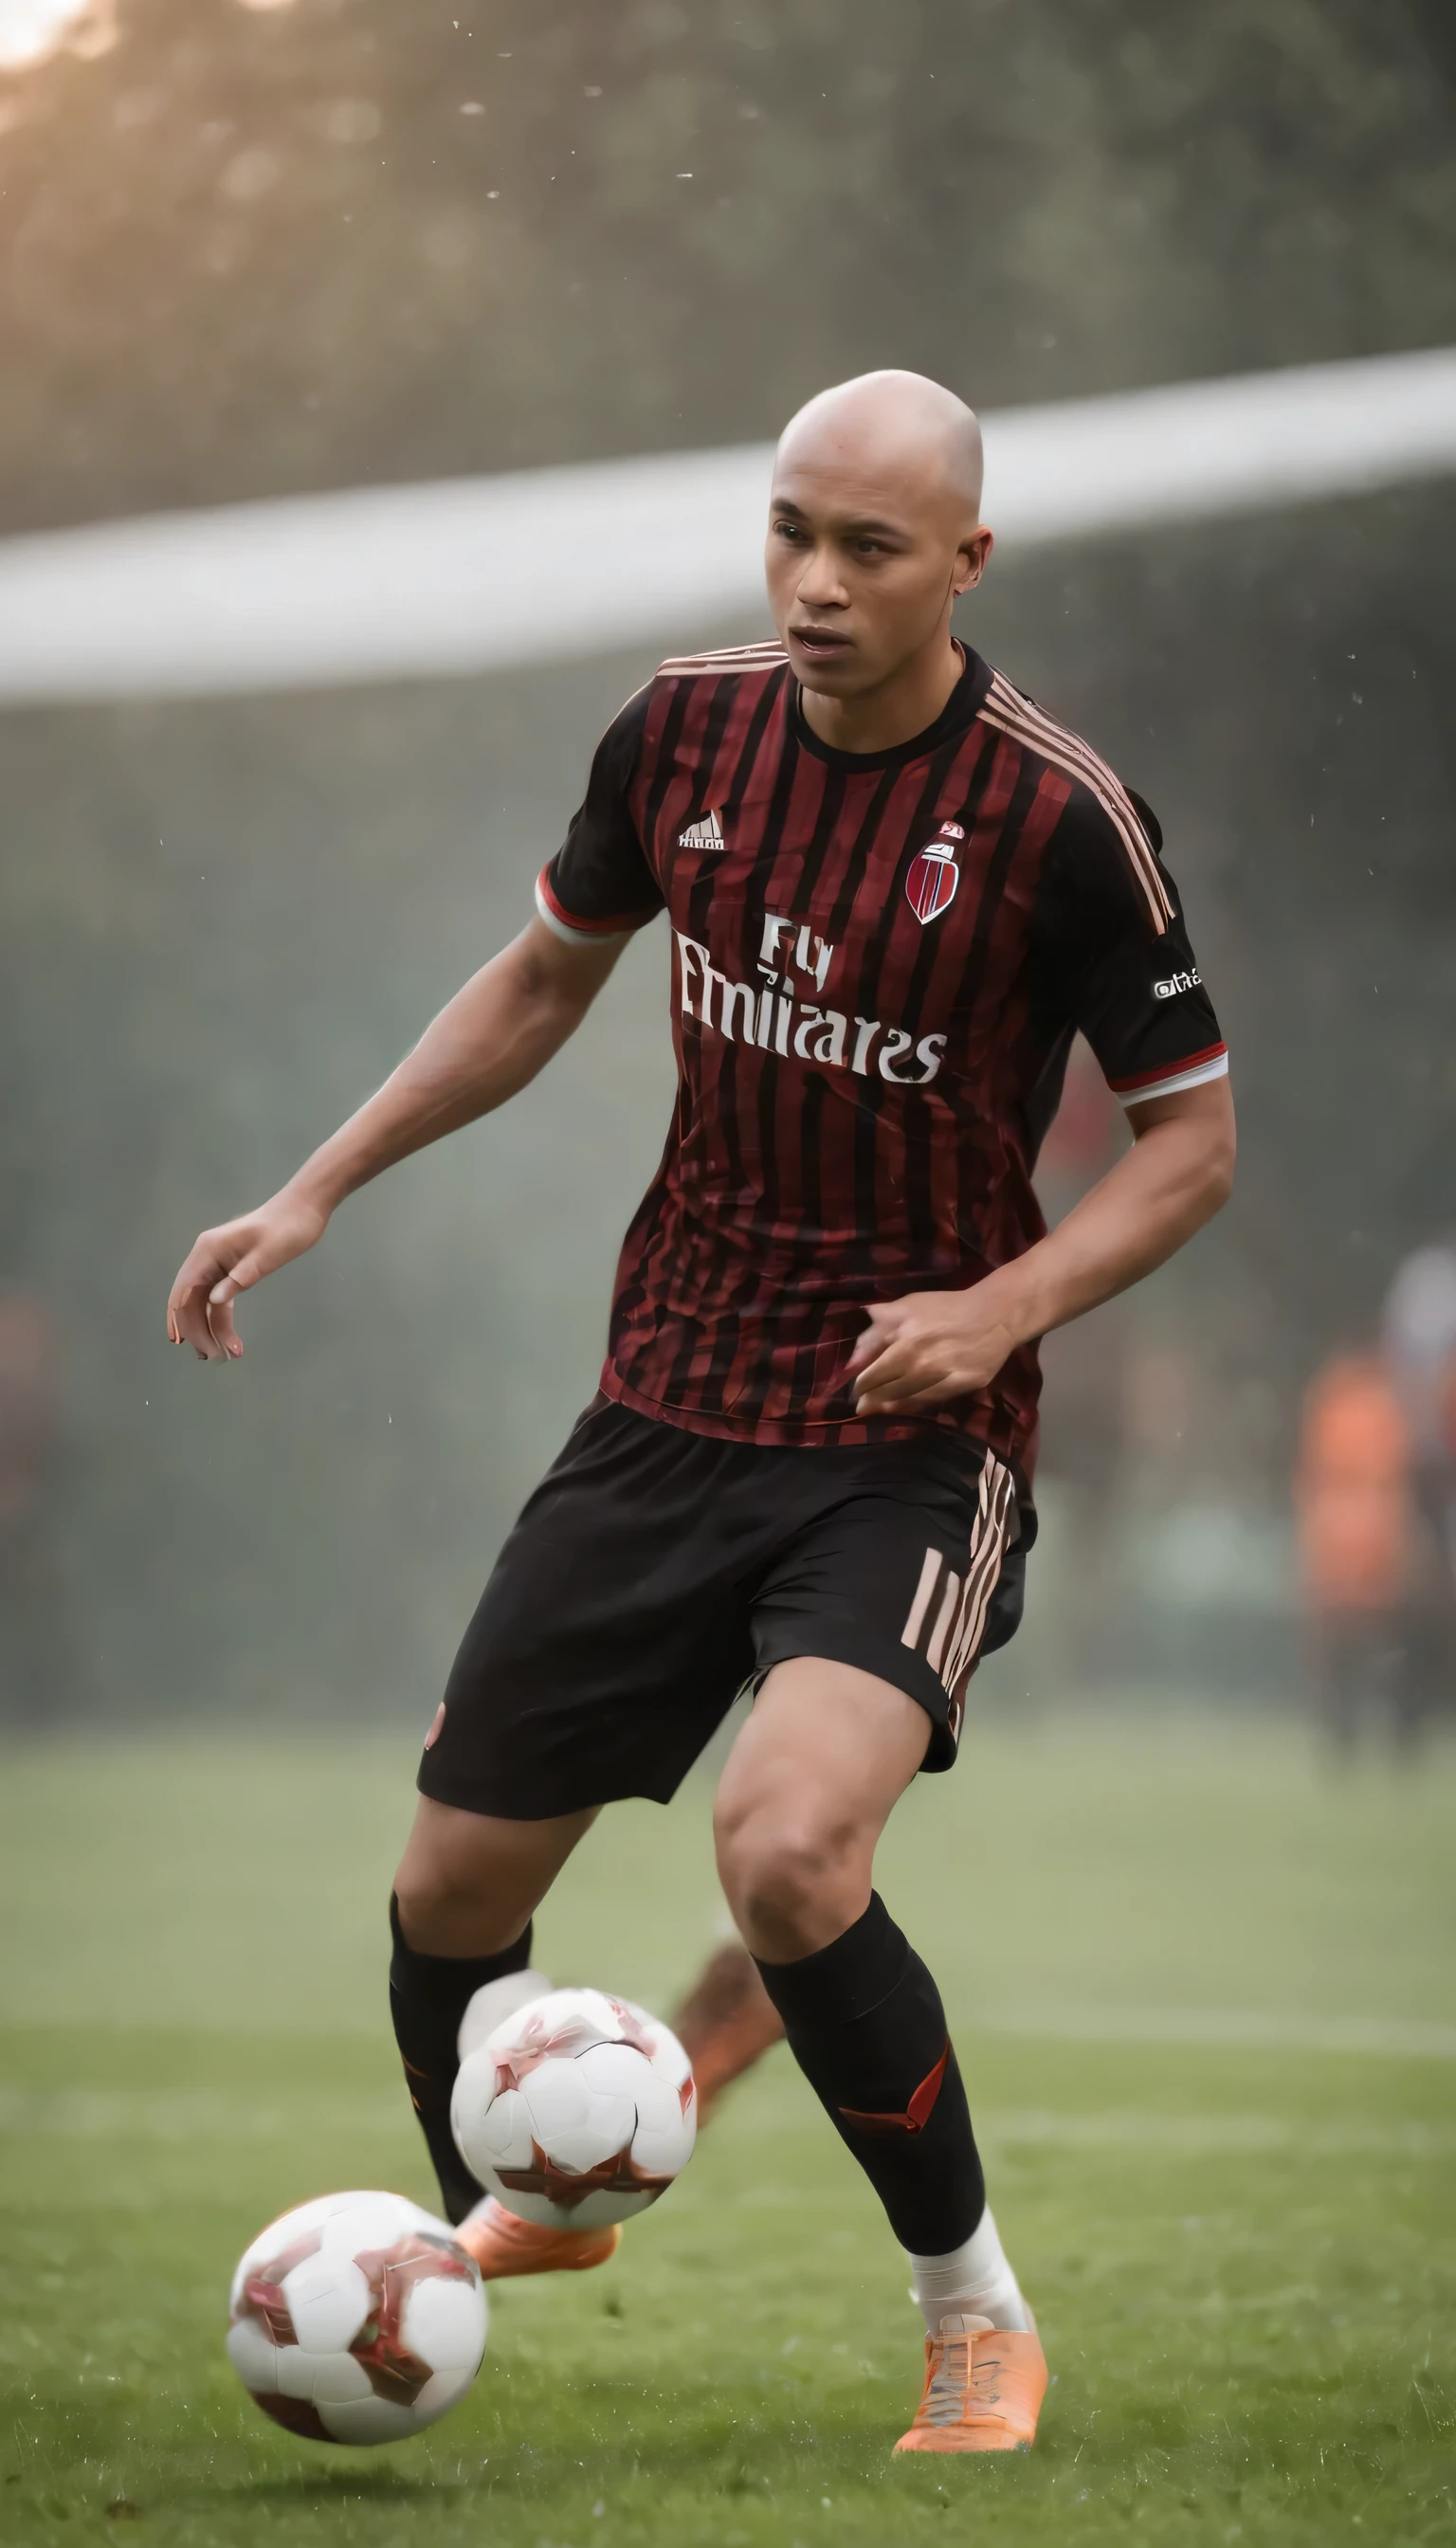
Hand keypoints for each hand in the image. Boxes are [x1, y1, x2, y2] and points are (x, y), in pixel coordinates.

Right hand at [167, 1188, 329, 1361]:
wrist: (304, 1210)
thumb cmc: (288, 1228)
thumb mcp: (267, 1255)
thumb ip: (240, 1278)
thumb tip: (214, 1301)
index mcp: (208, 1251)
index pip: (184, 1290)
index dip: (180, 1318)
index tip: (186, 1344)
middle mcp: (206, 1258)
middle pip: (190, 1300)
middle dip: (198, 1330)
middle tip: (214, 1357)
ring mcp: (217, 1265)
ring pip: (204, 1304)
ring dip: (211, 1330)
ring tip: (223, 1356)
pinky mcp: (230, 1272)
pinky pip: (219, 1301)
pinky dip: (222, 1321)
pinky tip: (229, 1341)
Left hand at [848, 1285, 1021, 1414]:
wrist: (993, 1315)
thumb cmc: (946, 1308)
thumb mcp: (907, 1307)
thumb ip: (877, 1329)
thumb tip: (854, 1357)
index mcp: (902, 1344)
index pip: (869, 1376)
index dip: (858, 1386)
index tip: (853, 1389)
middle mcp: (919, 1365)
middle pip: (884, 1392)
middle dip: (869, 1399)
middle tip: (861, 1404)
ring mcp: (940, 1379)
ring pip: (905, 1401)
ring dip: (887, 1406)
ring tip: (877, 1409)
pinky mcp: (960, 1387)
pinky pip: (929, 1402)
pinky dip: (912, 1406)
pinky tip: (904, 1407)